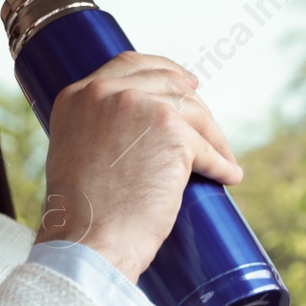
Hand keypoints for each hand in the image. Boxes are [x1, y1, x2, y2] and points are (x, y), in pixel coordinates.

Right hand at [35, 50, 242, 282]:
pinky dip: (221, 163)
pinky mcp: (172, 132)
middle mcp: (106, 92)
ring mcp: (140, 107)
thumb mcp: (76, 153)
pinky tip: (229, 175)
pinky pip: (206, 147)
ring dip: (213, 137)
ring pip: (192, 113)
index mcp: (79, 95)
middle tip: (209, 121)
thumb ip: (99, 129)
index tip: (185, 84)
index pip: (129, 65)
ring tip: (223, 159)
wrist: (88, 240)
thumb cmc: (83, 216)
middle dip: (194, 101)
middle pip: (166, 83)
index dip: (163, 71)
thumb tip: (139, 130)